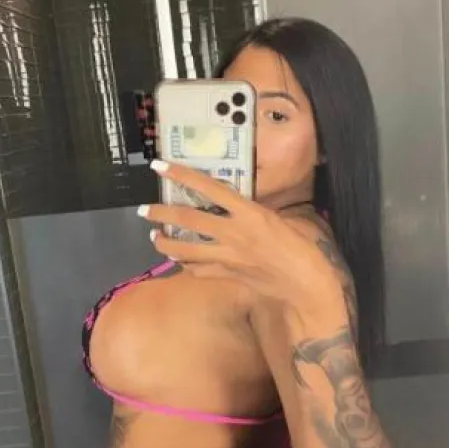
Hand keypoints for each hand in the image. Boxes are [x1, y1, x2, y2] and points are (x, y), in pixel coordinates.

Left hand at [140, 160, 343, 313]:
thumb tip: (232, 206)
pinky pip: (200, 270)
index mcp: (248, 212)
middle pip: (189, 220)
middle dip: (162, 213)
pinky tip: (181, 262)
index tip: (159, 166)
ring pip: (186, 250)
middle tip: (144, 210)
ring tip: (154, 237)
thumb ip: (250, 213)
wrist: (304, 281)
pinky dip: (188, 265)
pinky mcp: (228, 276)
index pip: (209, 188)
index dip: (182, 175)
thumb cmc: (299, 247)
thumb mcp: (276, 219)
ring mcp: (228, 256)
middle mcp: (234, 232)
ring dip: (166, 244)